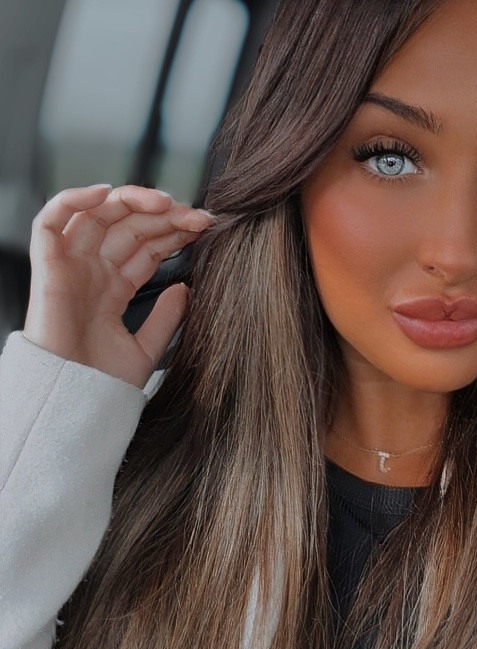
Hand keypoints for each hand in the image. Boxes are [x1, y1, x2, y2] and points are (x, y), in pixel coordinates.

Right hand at [23, 184, 211, 387]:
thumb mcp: (148, 347)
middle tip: (199, 217)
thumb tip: (186, 288)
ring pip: (98, 216)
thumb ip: (167, 317)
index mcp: (115, 288)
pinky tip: (105, 193)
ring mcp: (71, 268)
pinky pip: (51, 223)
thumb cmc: (104, 384)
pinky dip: (72, 200)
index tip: (205, 227)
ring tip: (167, 202)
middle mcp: (93, 272)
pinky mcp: (48, 269)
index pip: (147, 246)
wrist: (75, 406)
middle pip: (129, 227)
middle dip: (166, 216)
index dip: (174, 231)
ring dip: (132, 201)